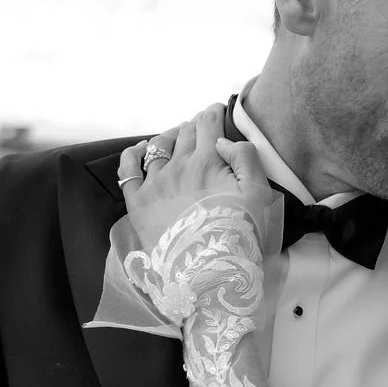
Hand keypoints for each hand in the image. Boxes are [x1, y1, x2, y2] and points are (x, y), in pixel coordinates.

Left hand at [118, 105, 271, 250]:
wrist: (207, 275)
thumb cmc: (240, 237)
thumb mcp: (259, 196)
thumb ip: (245, 159)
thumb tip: (223, 141)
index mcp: (207, 162)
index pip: (208, 124)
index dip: (215, 113)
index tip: (219, 111)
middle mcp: (178, 167)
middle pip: (185, 133)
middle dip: (196, 124)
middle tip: (203, 125)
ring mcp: (154, 183)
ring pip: (159, 146)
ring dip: (171, 136)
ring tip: (179, 136)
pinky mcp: (137, 202)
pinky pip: (129, 168)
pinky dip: (134, 153)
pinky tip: (142, 150)